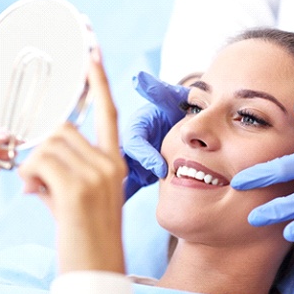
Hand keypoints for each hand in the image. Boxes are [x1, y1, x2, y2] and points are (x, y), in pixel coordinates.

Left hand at [18, 48, 126, 273]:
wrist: (97, 271)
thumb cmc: (87, 236)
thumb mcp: (82, 198)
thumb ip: (64, 169)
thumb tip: (34, 157)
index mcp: (114, 163)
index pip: (107, 112)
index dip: (98, 80)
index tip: (92, 50)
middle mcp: (110, 163)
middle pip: (62, 128)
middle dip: (42, 148)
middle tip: (38, 179)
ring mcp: (97, 174)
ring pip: (48, 144)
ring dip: (33, 166)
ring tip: (40, 192)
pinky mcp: (77, 188)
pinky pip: (39, 162)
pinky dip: (29, 177)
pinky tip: (36, 196)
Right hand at [122, 72, 188, 198]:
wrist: (179, 123)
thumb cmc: (173, 109)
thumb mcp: (168, 99)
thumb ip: (158, 91)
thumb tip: (140, 79)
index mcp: (136, 127)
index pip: (135, 142)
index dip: (145, 155)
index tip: (160, 167)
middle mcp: (130, 144)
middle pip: (121, 162)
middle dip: (125, 179)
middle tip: (132, 195)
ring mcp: (132, 161)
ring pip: (120, 177)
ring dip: (119, 191)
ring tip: (114, 209)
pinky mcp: (137, 174)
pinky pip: (127, 187)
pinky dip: (122, 198)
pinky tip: (114, 214)